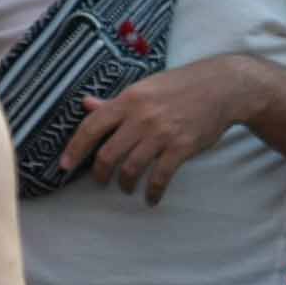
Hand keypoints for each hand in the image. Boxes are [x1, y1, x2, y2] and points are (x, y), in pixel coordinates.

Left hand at [64, 57, 262, 202]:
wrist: (221, 86)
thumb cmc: (180, 86)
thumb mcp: (144, 88)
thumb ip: (114, 102)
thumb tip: (86, 104)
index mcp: (129, 99)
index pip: (92, 126)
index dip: (75, 148)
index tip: (64, 166)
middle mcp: (141, 116)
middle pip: (108, 153)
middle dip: (100, 173)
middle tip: (101, 181)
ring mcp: (162, 133)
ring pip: (131, 168)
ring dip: (125, 184)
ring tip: (126, 187)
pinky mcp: (181, 147)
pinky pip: (159, 177)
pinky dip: (152, 192)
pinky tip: (151, 198)